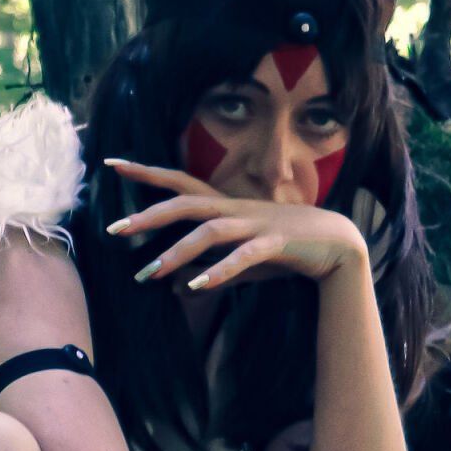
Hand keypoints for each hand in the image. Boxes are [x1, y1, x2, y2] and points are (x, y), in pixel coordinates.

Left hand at [104, 159, 365, 292]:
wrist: (339, 246)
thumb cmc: (287, 250)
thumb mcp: (241, 263)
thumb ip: (210, 270)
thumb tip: (178, 287)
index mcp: (227, 206)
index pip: (179, 184)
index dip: (146, 172)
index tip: (111, 163)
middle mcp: (237, 209)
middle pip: (186, 204)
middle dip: (149, 215)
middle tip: (113, 230)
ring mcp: (257, 224)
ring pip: (209, 232)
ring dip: (177, 252)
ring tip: (148, 273)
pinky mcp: (276, 243)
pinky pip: (244, 257)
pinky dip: (219, 271)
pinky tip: (197, 287)